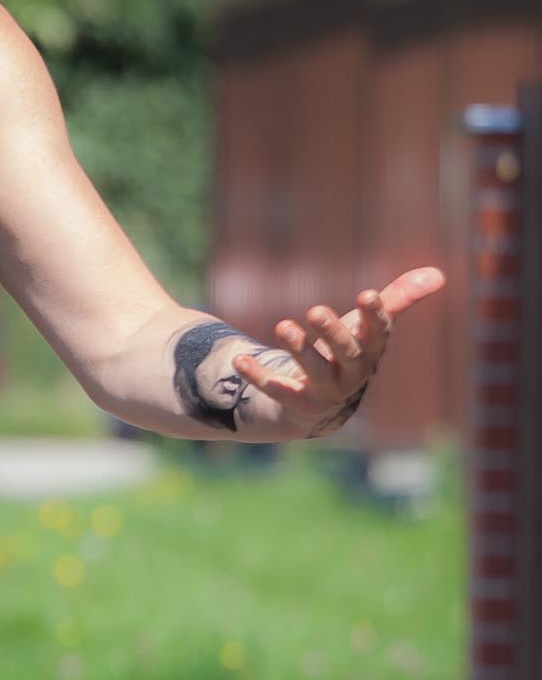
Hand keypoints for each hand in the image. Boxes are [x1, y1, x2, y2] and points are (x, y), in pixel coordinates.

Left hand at [219, 269, 444, 436]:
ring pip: (313, 371)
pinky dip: (257, 375)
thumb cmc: (345, 356)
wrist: (318, 406)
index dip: (375, 316)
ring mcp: (324, 392)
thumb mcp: (367, 327)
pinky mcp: (295, 403)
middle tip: (315, 311)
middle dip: (333, 334)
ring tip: (283, 326)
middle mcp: (351, 374)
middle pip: (346, 354)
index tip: (367, 295)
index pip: (378, 333)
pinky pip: (276, 390)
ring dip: (298, 349)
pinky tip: (239, 360)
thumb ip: (399, 299)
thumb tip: (439, 273)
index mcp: (370, 352)